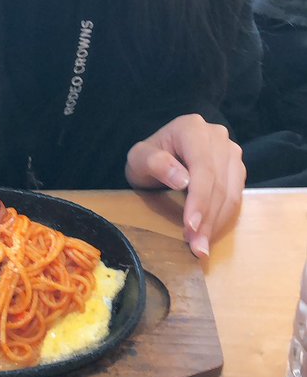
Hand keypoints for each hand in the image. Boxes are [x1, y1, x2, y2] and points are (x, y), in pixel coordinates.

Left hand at [125, 113, 245, 257]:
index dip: (199, 200)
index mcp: (192, 128)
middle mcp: (217, 136)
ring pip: (231, 193)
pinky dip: (223, 219)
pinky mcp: (237, 168)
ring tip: (201, 246)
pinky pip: (236, 196)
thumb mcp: (139, 158)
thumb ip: (154, 163)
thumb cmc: (148, 158)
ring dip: (217, 223)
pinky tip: (210, 234)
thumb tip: (182, 180)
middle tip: (196, 247)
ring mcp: (231, 151)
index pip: (203, 169)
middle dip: (207, 219)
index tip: (191, 227)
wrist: (159, 156)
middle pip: (219, 183)